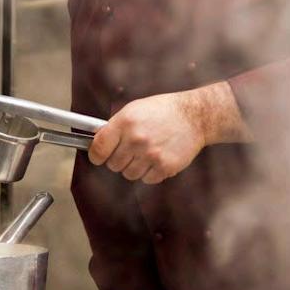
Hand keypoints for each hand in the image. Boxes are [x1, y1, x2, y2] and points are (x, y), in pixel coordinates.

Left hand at [89, 82, 250, 183]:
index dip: (96, 155)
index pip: (99, 148)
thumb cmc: (163, 111)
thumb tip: (97, 141)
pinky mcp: (165, 167)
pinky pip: (147, 180)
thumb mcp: (134, 109)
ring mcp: (151, 155)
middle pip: (113, 165)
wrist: (194, 116)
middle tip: (129, 151)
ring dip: (134, 167)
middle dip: (118, 160)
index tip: (98, 157)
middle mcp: (136, 139)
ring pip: (129, 174)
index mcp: (125, 122)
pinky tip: (156, 158)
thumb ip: (115, 126)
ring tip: (145, 153)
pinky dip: (149, 173)